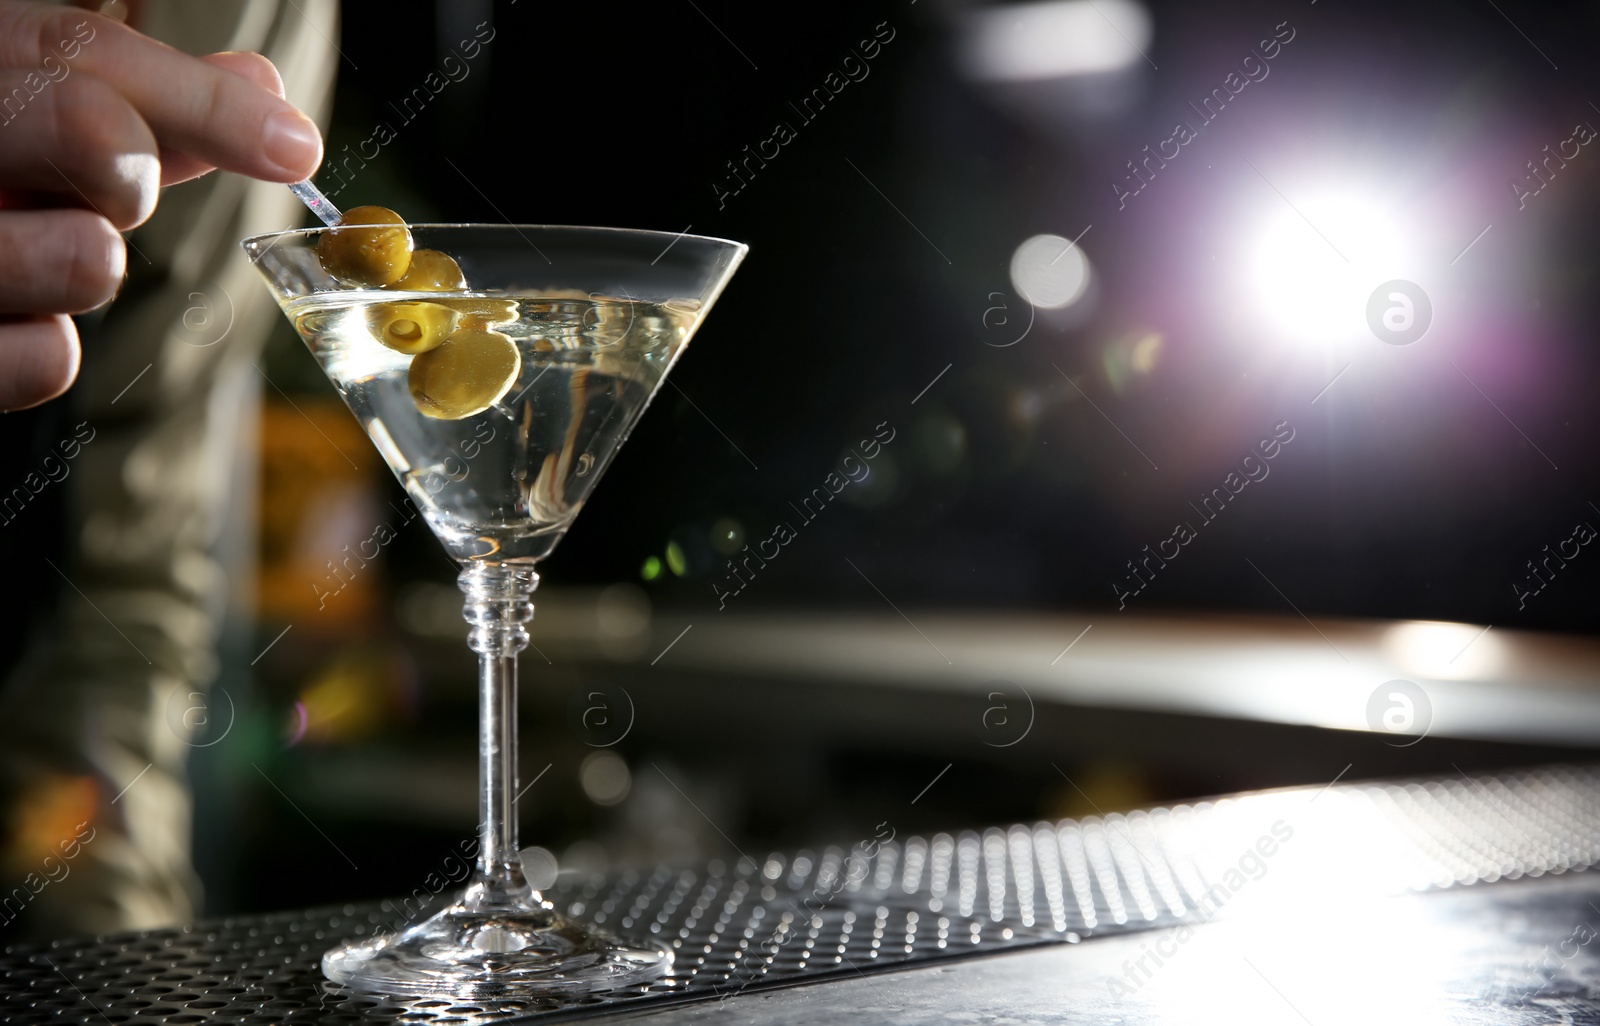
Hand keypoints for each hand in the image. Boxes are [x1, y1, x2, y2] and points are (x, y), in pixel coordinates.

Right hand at [0, 1, 322, 409]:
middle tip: (114, 186)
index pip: (81, 53)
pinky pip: (42, 361)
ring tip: (32, 250)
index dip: (203, 98)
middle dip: (132, 162)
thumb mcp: (14, 118)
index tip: (294, 145)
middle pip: (86, 124)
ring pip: (84, 257)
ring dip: (88, 262)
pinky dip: (46, 351)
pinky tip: (9, 320)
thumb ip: (133, 104)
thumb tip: (259, 88)